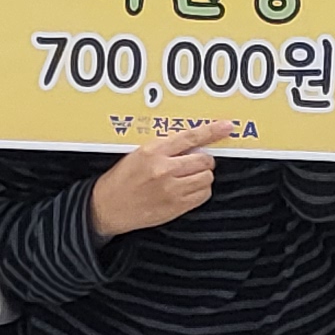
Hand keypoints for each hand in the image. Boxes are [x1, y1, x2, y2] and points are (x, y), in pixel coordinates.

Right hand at [91, 121, 236, 236]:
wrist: (108, 207)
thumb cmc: (122, 179)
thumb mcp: (138, 154)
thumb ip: (165, 148)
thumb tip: (194, 145)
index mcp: (153, 151)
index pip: (190, 137)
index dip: (212, 131)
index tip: (226, 126)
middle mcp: (164, 169)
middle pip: (204, 159)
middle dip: (204, 159)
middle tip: (194, 162)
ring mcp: (171, 190)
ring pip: (207, 178)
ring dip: (202, 176)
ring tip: (189, 177)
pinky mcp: (176, 207)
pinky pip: (203, 195)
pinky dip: (200, 191)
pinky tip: (187, 190)